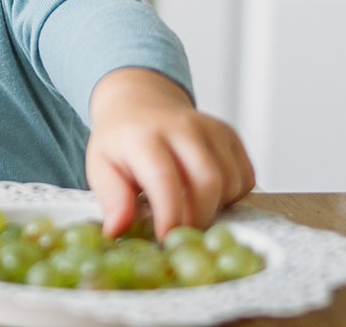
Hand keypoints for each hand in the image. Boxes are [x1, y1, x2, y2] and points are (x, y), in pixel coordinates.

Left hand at [85, 68, 254, 239]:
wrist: (140, 104)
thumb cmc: (120, 142)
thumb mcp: (100, 166)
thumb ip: (111, 198)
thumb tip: (118, 230)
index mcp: (143, 135)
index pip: (164, 177)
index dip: (169, 215)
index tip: (165, 240)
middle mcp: (181, 126)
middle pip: (208, 181)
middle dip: (198, 218)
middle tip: (182, 233)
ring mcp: (210, 128)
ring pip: (230, 182)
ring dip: (216, 208)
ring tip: (189, 208)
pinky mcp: (230, 134)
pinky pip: (245, 177)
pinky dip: (232, 196)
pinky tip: (206, 193)